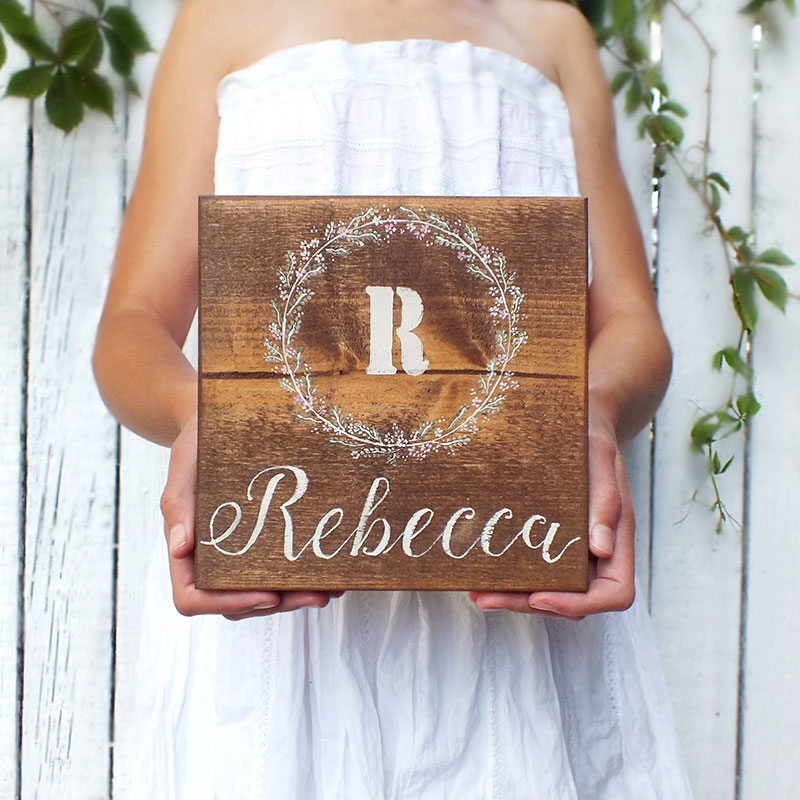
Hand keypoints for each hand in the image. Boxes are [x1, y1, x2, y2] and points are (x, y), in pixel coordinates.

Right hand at [160, 412, 342, 619]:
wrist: (216, 427)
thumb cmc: (196, 445)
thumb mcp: (184, 466)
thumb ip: (178, 504)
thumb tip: (180, 549)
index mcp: (184, 551)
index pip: (193, 597)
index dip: (229, 603)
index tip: (269, 594)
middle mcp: (208, 561)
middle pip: (237, 603)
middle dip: (280, 603)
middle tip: (318, 596)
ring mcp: (234, 557)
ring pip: (261, 594)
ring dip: (296, 597)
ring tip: (331, 588)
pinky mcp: (257, 545)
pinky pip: (275, 572)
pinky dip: (301, 577)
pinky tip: (330, 572)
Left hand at [468, 412, 634, 619]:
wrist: (580, 421)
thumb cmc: (591, 436)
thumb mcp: (599, 457)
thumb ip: (605, 499)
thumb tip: (601, 548)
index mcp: (620, 536)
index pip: (615, 593)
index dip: (580, 604)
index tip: (540, 594)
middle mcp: (600, 551)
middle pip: (576, 600)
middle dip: (531, 604)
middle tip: (486, 599)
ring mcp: (576, 549)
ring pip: (554, 591)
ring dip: (517, 597)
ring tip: (477, 593)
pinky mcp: (554, 541)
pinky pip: (538, 570)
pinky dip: (514, 578)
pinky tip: (483, 575)